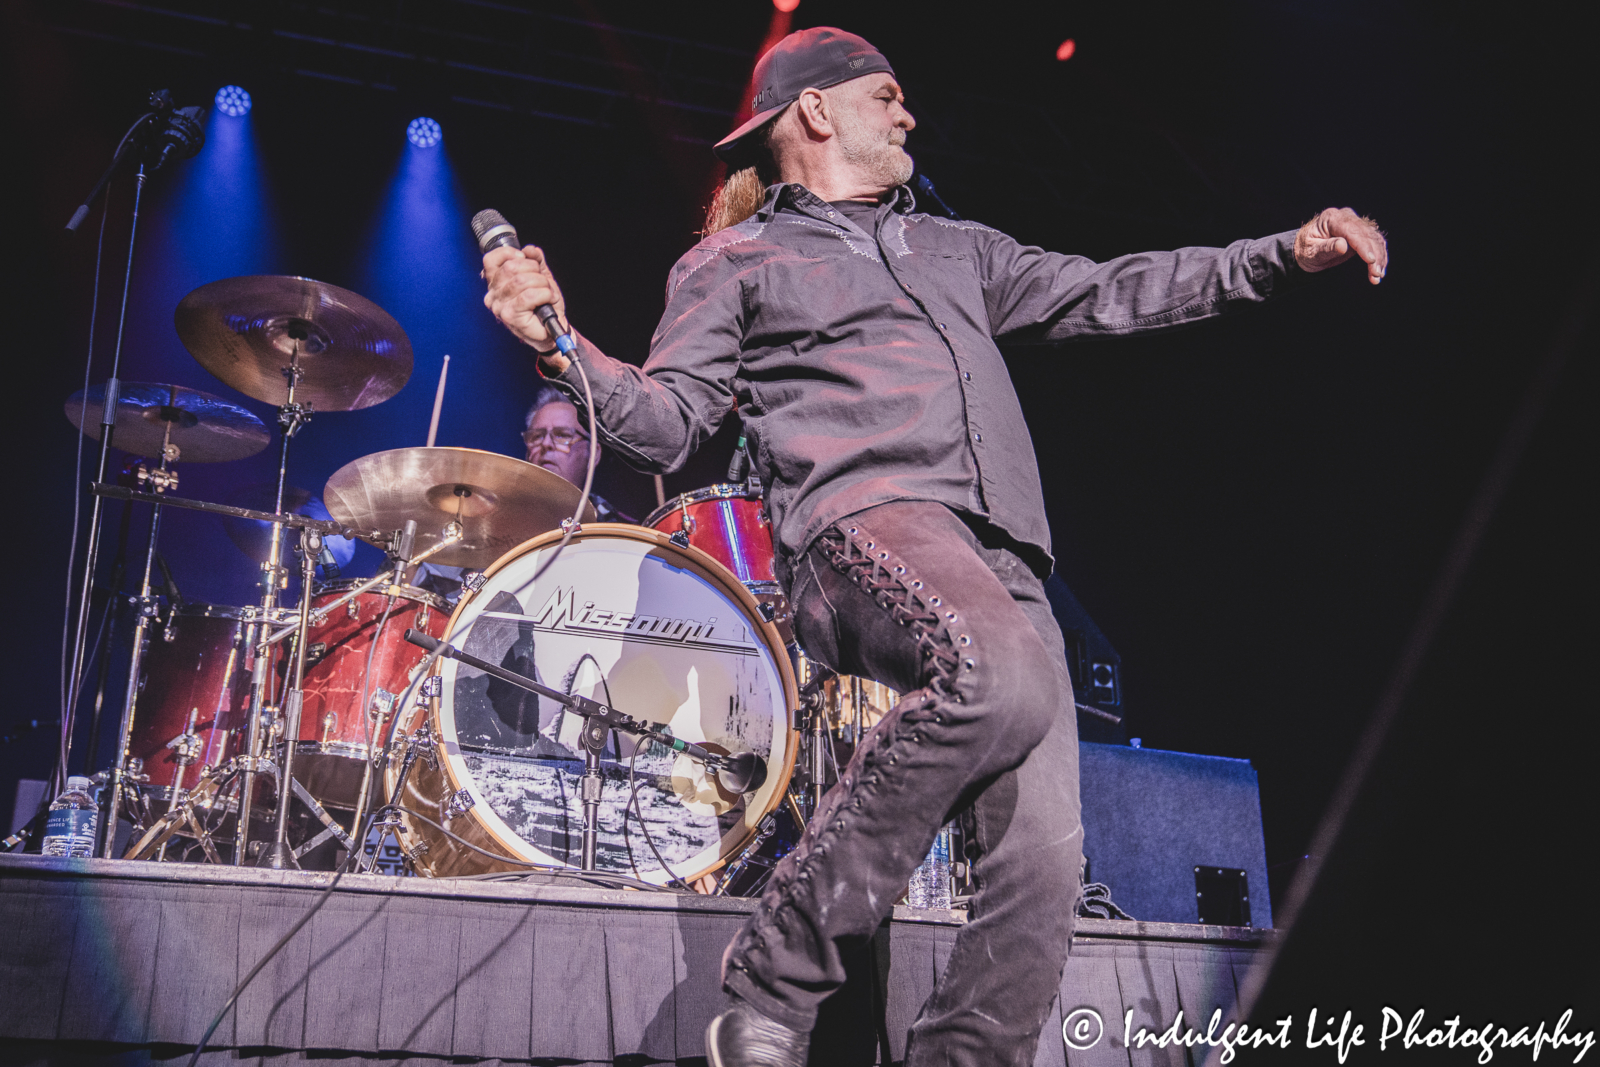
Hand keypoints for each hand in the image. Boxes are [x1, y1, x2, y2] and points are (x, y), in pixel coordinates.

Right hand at [483, 244, 571, 367]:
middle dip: (533, 270)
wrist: (554, 328)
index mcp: (495, 283)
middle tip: (542, 281)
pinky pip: (528, 296)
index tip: (524, 258)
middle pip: (510, 267)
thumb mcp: (541, 277)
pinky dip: (544, 294)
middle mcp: (493, 295)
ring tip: (547, 292)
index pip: (491, 259)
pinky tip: (547, 300)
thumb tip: (530, 250)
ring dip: (541, 283)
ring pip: (521, 281)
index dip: (509, 253)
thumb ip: (536, 261)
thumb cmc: (544, 306)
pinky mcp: (510, 316)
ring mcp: (500, 306)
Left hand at [1295, 207, 1387, 283]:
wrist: (1305, 249)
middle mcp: (1346, 216)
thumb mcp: (1311, 252)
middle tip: (1376, 275)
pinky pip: (1375, 242)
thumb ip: (1327, 248)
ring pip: (1374, 238)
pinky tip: (1379, 270)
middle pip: (1367, 234)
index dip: (1363, 246)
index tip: (1371, 261)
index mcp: (1331, 218)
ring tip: (1378, 277)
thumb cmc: (1306, 250)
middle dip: (1374, 255)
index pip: (1352, 231)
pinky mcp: (1361, 232)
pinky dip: (1379, 256)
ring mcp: (1355, 222)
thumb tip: (1343, 245)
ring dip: (1379, 257)